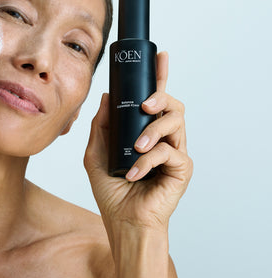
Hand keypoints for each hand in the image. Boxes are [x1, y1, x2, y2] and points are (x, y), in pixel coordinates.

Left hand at [84, 51, 192, 230]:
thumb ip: (101, 126)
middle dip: (160, 96)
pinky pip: (169, 152)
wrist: (122, 221)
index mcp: (144, 131)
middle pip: (172, 104)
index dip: (159, 76)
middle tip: (145, 105)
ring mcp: (175, 152)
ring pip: (175, 121)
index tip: (160, 56)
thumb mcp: (96, 153)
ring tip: (136, 149)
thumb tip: (105, 96)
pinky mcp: (182, 168)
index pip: (155, 100)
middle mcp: (162, 138)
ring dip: (152, 131)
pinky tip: (133, 174)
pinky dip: (147, 162)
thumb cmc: (111, 190)